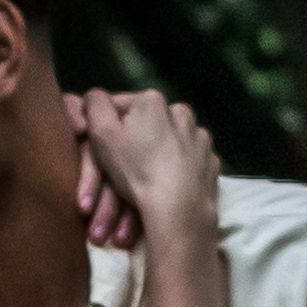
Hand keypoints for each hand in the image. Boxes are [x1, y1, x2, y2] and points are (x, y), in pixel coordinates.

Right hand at [64, 83, 221, 255]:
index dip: (105, 127)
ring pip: (170, 142)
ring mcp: (200, 138)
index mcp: (152, 101)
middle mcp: (181, 112)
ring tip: (143, 181)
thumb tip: (95, 96)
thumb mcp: (102, 134)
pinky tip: (167, 187)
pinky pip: (188, 162)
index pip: (119, 106)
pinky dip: (177, 171)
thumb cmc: (136, 170)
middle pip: (146, 125)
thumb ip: (95, 105)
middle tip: (120, 169)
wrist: (179, 210)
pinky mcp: (212, 163)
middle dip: (133, 143)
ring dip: (156, 156)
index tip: (100, 149)